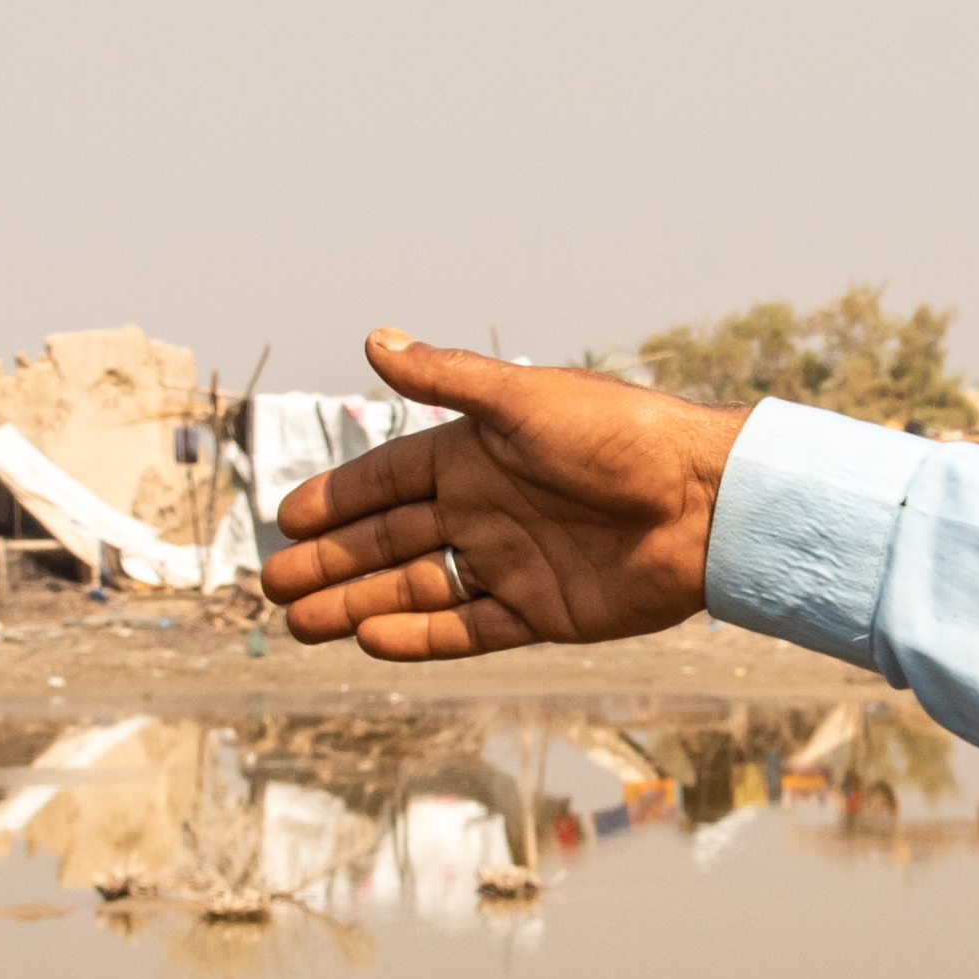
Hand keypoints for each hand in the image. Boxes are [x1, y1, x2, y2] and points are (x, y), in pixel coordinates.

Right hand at [262, 334, 747, 658]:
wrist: (706, 503)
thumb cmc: (622, 436)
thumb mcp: (524, 401)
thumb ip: (447, 378)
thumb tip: (373, 339)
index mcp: (477, 454)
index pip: (387, 479)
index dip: (337, 499)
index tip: (286, 520)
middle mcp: (487, 508)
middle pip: (389, 540)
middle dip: (331, 563)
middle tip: (272, 587)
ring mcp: (511, 562)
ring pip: (416, 589)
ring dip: (358, 604)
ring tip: (300, 623)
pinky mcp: (542, 611)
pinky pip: (467, 627)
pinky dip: (420, 636)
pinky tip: (371, 639)